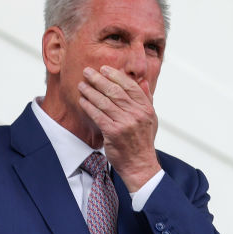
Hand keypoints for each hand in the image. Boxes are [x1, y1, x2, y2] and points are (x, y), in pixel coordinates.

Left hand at [77, 66, 161, 191]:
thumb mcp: (151, 119)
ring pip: (104, 102)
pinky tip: (82, 101)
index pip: (130, 86)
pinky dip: (89, 106)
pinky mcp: (113, 132)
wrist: (140, 165)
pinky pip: (98, 115)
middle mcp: (136, 114)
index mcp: (146, 109)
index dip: (116, 75)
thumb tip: (143, 81)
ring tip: (81, 85)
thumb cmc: (143, 141)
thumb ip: (146, 99)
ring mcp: (125, 123)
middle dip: (99, 79)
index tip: (104, 69)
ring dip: (90, 91)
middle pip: (115, 91)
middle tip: (87, 71)